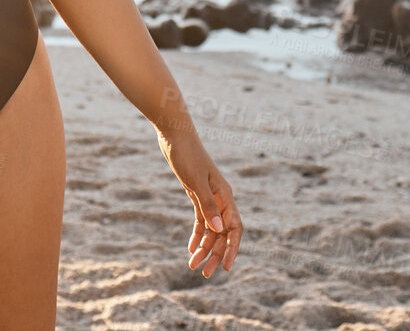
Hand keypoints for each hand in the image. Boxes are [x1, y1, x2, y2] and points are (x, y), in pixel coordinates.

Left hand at [157, 127, 242, 277]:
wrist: (174, 134)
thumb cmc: (187, 154)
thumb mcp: (195, 181)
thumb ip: (207, 206)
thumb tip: (218, 230)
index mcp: (225, 196)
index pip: (235, 228)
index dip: (232, 248)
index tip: (225, 267)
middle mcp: (220, 199)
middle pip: (221, 233)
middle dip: (214, 254)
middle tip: (204, 274)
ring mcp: (208, 197)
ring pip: (210, 229)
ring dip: (204, 247)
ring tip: (193, 266)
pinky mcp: (196, 194)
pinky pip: (200, 220)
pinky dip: (196, 235)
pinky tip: (190, 248)